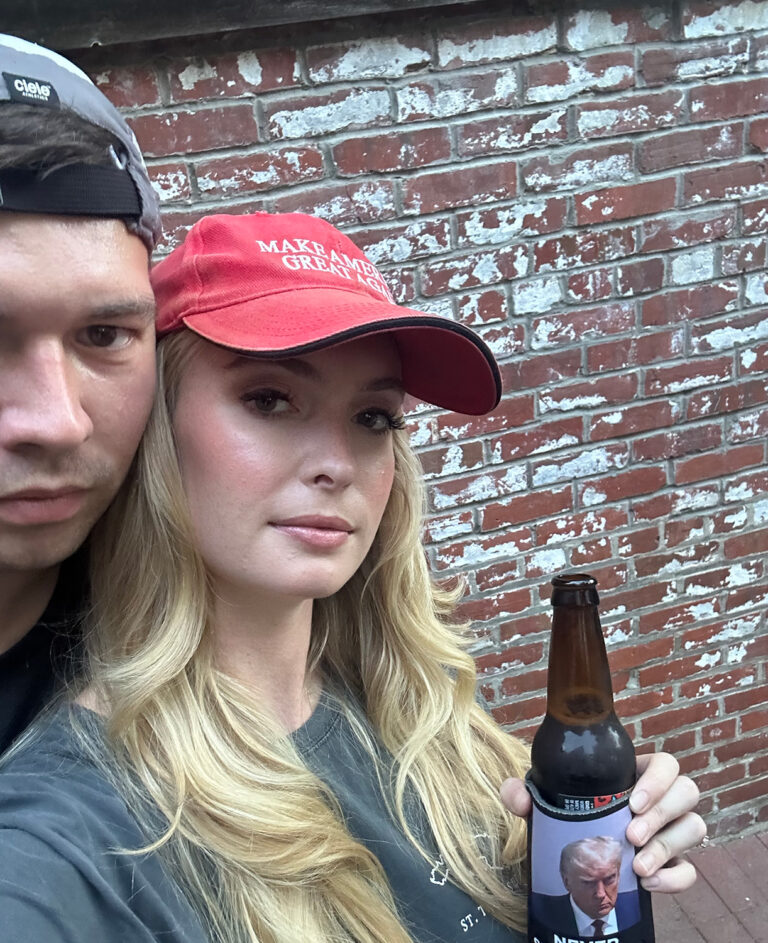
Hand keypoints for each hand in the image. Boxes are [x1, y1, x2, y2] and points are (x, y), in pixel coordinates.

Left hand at [499, 751, 705, 893]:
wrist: (577, 860)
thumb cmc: (569, 817)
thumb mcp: (546, 802)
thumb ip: (525, 794)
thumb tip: (517, 795)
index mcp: (637, 774)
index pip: (666, 763)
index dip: (658, 779)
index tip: (633, 802)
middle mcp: (661, 799)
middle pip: (688, 792)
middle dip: (663, 814)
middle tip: (630, 835)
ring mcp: (672, 831)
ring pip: (695, 828)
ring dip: (668, 847)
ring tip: (637, 866)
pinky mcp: (675, 864)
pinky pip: (691, 870)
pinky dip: (675, 878)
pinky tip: (649, 883)